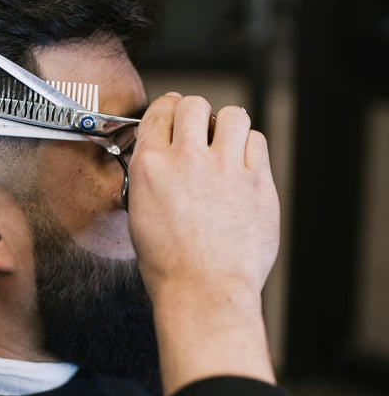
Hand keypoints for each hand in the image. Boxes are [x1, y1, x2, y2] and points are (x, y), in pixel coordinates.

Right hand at [127, 93, 279, 395]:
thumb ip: (148, 179)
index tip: (173, 112)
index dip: (167, 109)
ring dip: (227, 125)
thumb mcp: (139, 214)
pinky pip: (257, 141)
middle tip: (199, 128)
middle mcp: (187, 160)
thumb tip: (157, 162)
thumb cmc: (168, 265)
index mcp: (151, 167)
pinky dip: (249, 147)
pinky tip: (242, 164)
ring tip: (225, 142)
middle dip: (195, 113)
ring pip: (233, 115)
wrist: (203, 290)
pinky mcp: (257, 182)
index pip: (160, 112)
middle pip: (195, 105)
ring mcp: (225, 168)